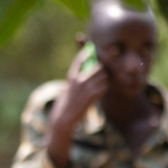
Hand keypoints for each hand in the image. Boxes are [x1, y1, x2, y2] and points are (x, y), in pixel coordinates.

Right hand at [47, 46, 107, 167]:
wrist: (63, 117)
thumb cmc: (66, 102)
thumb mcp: (69, 87)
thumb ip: (78, 78)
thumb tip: (90, 68)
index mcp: (71, 76)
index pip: (80, 59)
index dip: (87, 53)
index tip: (92, 50)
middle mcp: (78, 80)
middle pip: (97, 66)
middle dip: (101, 69)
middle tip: (101, 74)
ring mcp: (85, 88)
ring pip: (103, 76)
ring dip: (104, 80)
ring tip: (101, 85)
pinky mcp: (92, 96)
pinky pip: (104, 87)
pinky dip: (104, 89)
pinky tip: (99, 93)